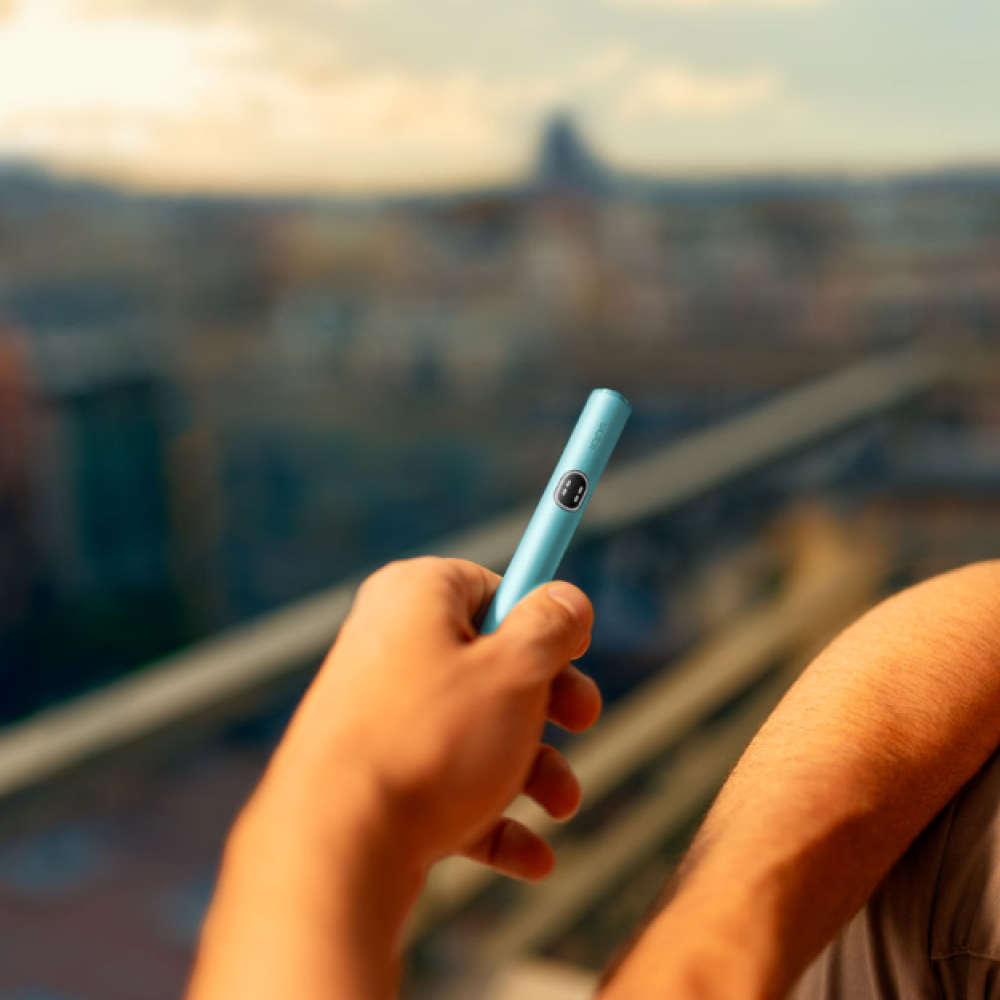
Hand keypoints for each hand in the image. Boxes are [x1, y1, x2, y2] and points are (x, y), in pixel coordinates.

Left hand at [254, 556, 598, 880]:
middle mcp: (389, 645)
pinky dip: (491, 814)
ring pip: (475, 732)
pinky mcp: (374, 776)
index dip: (540, 618)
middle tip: (585, 720)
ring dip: (532, 768)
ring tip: (561, 804)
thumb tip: (567, 599)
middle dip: (549, 704)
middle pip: (490, 663)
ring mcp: (378, 714)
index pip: (491, 587)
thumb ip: (551, 627)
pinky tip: (532, 858)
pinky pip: (444, 785)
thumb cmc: (432, 742)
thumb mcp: (515, 671)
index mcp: (416, 596)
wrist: (335, 846)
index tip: (578, 648)